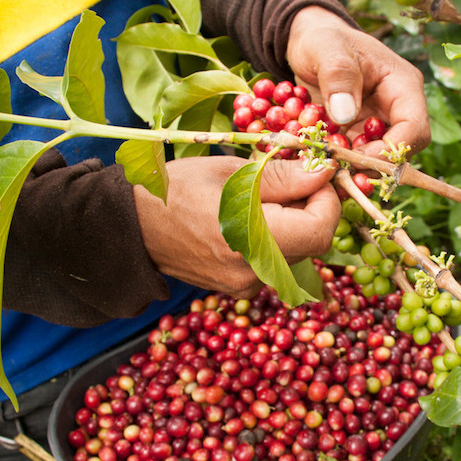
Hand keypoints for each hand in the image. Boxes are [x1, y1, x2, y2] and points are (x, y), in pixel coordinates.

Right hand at [133, 156, 339, 296]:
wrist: (133, 227)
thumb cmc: (177, 190)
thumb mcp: (232, 172)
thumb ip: (284, 177)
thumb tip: (326, 172)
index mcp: (250, 240)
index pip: (320, 230)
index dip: (328, 199)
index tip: (317, 173)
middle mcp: (253, 272)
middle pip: (313, 243)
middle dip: (313, 207)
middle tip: (293, 177)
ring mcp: (247, 285)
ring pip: (297, 252)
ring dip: (295, 222)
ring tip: (265, 196)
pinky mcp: (241, 288)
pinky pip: (276, 261)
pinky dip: (277, 237)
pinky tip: (252, 217)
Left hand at [286, 6, 429, 156]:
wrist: (308, 43)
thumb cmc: (322, 39)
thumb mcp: (326, 48)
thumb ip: (338, 76)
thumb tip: (346, 115)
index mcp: (402, 85)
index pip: (414, 128)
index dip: (391, 150)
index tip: (357, 157)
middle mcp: (396, 109)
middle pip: (401, 151)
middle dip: (372, 164)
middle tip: (338, 168)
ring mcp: (377, 125)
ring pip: (378, 160)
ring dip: (353, 167)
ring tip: (325, 162)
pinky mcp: (358, 135)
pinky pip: (354, 158)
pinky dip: (338, 163)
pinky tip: (318, 159)